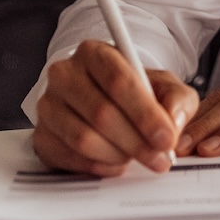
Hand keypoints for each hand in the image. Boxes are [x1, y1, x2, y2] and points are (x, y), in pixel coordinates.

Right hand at [32, 39, 199, 176]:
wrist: (105, 102)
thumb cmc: (135, 92)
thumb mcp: (164, 86)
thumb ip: (177, 99)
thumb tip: (173, 123)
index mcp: (95, 53)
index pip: (119, 81)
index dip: (145, 114)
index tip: (167, 137)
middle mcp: (65, 75)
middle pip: (101, 113)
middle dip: (137, 142)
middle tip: (160, 158)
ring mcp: (48, 106)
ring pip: (83, 138)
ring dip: (118, 155)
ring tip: (138, 158)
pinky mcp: (41, 136)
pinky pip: (70, 158)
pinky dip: (99, 166)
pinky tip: (117, 163)